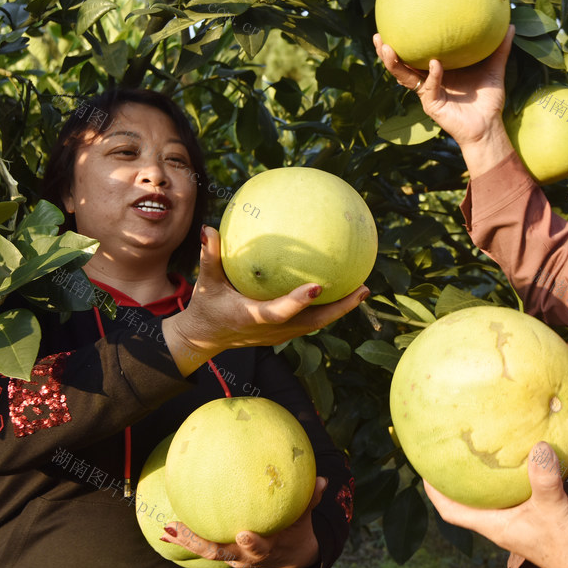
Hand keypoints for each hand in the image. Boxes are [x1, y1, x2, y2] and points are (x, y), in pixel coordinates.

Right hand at [161, 226, 368, 375]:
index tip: (318, 286)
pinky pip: (311, 321)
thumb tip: (210, 228)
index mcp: (252, 317)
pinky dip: (328, 309)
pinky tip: (341, 290)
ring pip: (317, 324)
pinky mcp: (283, 333)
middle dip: (341, 308)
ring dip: (341, 309)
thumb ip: (210, 257)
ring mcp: (280, 335)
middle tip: (363, 288)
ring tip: (363, 289)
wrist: (204, 338)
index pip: (279, 312)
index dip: (299, 301)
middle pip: (313, 322)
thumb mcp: (206, 283)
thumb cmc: (206, 306)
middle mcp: (271, 330)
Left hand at [161, 477, 326, 567]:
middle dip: (202, 545)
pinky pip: (202, 546)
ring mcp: (233, 557)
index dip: (251, 544)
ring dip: (187, 543)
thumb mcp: (305, 517)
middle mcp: (246, 556)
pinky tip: (166, 529)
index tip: (243, 533)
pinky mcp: (224, 551)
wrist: (289, 556)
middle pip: (221, 554)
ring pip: (208, 552)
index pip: (258, 549)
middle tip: (183, 532)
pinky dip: (185, 540)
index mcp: (267, 549)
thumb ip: (311, 499)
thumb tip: (323, 480)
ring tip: (168, 529)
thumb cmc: (296, 530)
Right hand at [373, 27, 516, 178]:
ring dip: (394, 63)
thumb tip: (510, 25)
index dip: (403, 42)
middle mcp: (428, 81)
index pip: (415, 54)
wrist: (489, 125)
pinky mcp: (433, 105)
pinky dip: (432, 74)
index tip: (394, 23)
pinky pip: (429, 86)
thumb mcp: (494, 69)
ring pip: (404, 77)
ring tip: (387, 48)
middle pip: (401, 65)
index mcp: (437, 71)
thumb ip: (499, 48)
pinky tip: (435, 63)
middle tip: (378, 35)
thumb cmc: (488, 100)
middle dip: (386, 52)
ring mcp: (428, 93)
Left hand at [424, 441, 567, 567]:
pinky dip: (517, 473)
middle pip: (469, 501)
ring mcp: (520, 518)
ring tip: (482, 445)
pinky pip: (520, 489)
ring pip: (494, 494)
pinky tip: (524, 452)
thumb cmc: (567, 545)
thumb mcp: (553, 508)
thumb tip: (537, 445)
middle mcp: (502, 522)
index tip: (423, 469)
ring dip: (486, 475)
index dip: (435, 493)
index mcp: (494, 526)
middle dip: (457, 479)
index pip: (452, 511)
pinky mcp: (538, 512)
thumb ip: (544, 478)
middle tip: (451, 449)